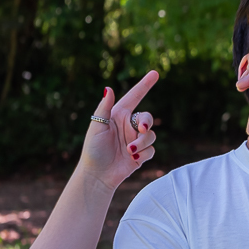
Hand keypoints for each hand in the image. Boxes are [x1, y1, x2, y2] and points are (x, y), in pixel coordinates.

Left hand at [80, 71, 159, 190]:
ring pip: (151, 135)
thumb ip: (104, 108)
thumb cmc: (93, 150)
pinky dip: (143, 154)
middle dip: (147, 123)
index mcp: (118, 115)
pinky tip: (132, 160)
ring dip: (142, 143)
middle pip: (147, 118)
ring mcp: (135, 140)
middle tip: (141, 130)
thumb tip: (108, 88)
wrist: (97, 175)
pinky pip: (151, 150)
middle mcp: (129, 126)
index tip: (155, 73)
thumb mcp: (97, 126)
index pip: (134, 97)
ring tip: (129, 152)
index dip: (145, 85)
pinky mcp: (141, 154)